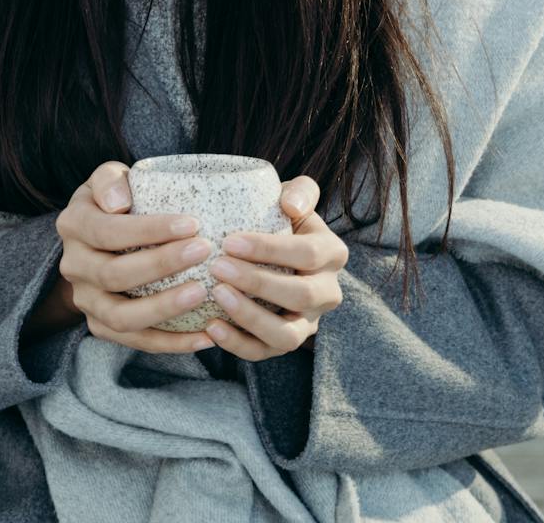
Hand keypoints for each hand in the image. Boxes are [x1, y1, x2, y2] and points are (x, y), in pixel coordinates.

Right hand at [52, 162, 219, 353]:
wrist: (96, 239)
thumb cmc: (116, 201)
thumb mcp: (108, 179)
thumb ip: (111, 180)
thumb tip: (119, 202)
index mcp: (74, 225)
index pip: (108, 231)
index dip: (149, 230)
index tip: (192, 223)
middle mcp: (73, 266)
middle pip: (114, 275)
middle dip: (161, 265)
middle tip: (203, 252)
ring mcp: (86, 301)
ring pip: (121, 318)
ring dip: (163, 308)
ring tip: (201, 294)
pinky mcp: (101, 326)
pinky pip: (135, 342)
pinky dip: (171, 343)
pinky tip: (205, 335)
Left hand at [203, 175, 346, 359]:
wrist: (277, 253)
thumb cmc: (280, 220)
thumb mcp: (294, 198)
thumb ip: (300, 191)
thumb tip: (290, 205)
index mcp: (332, 253)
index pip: (308, 253)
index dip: (268, 249)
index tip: (228, 241)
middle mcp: (328, 292)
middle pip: (300, 295)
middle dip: (257, 282)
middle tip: (217, 267)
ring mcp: (308, 322)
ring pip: (287, 335)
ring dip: (250, 317)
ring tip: (216, 296)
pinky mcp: (285, 342)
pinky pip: (264, 352)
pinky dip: (237, 343)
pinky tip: (211, 326)